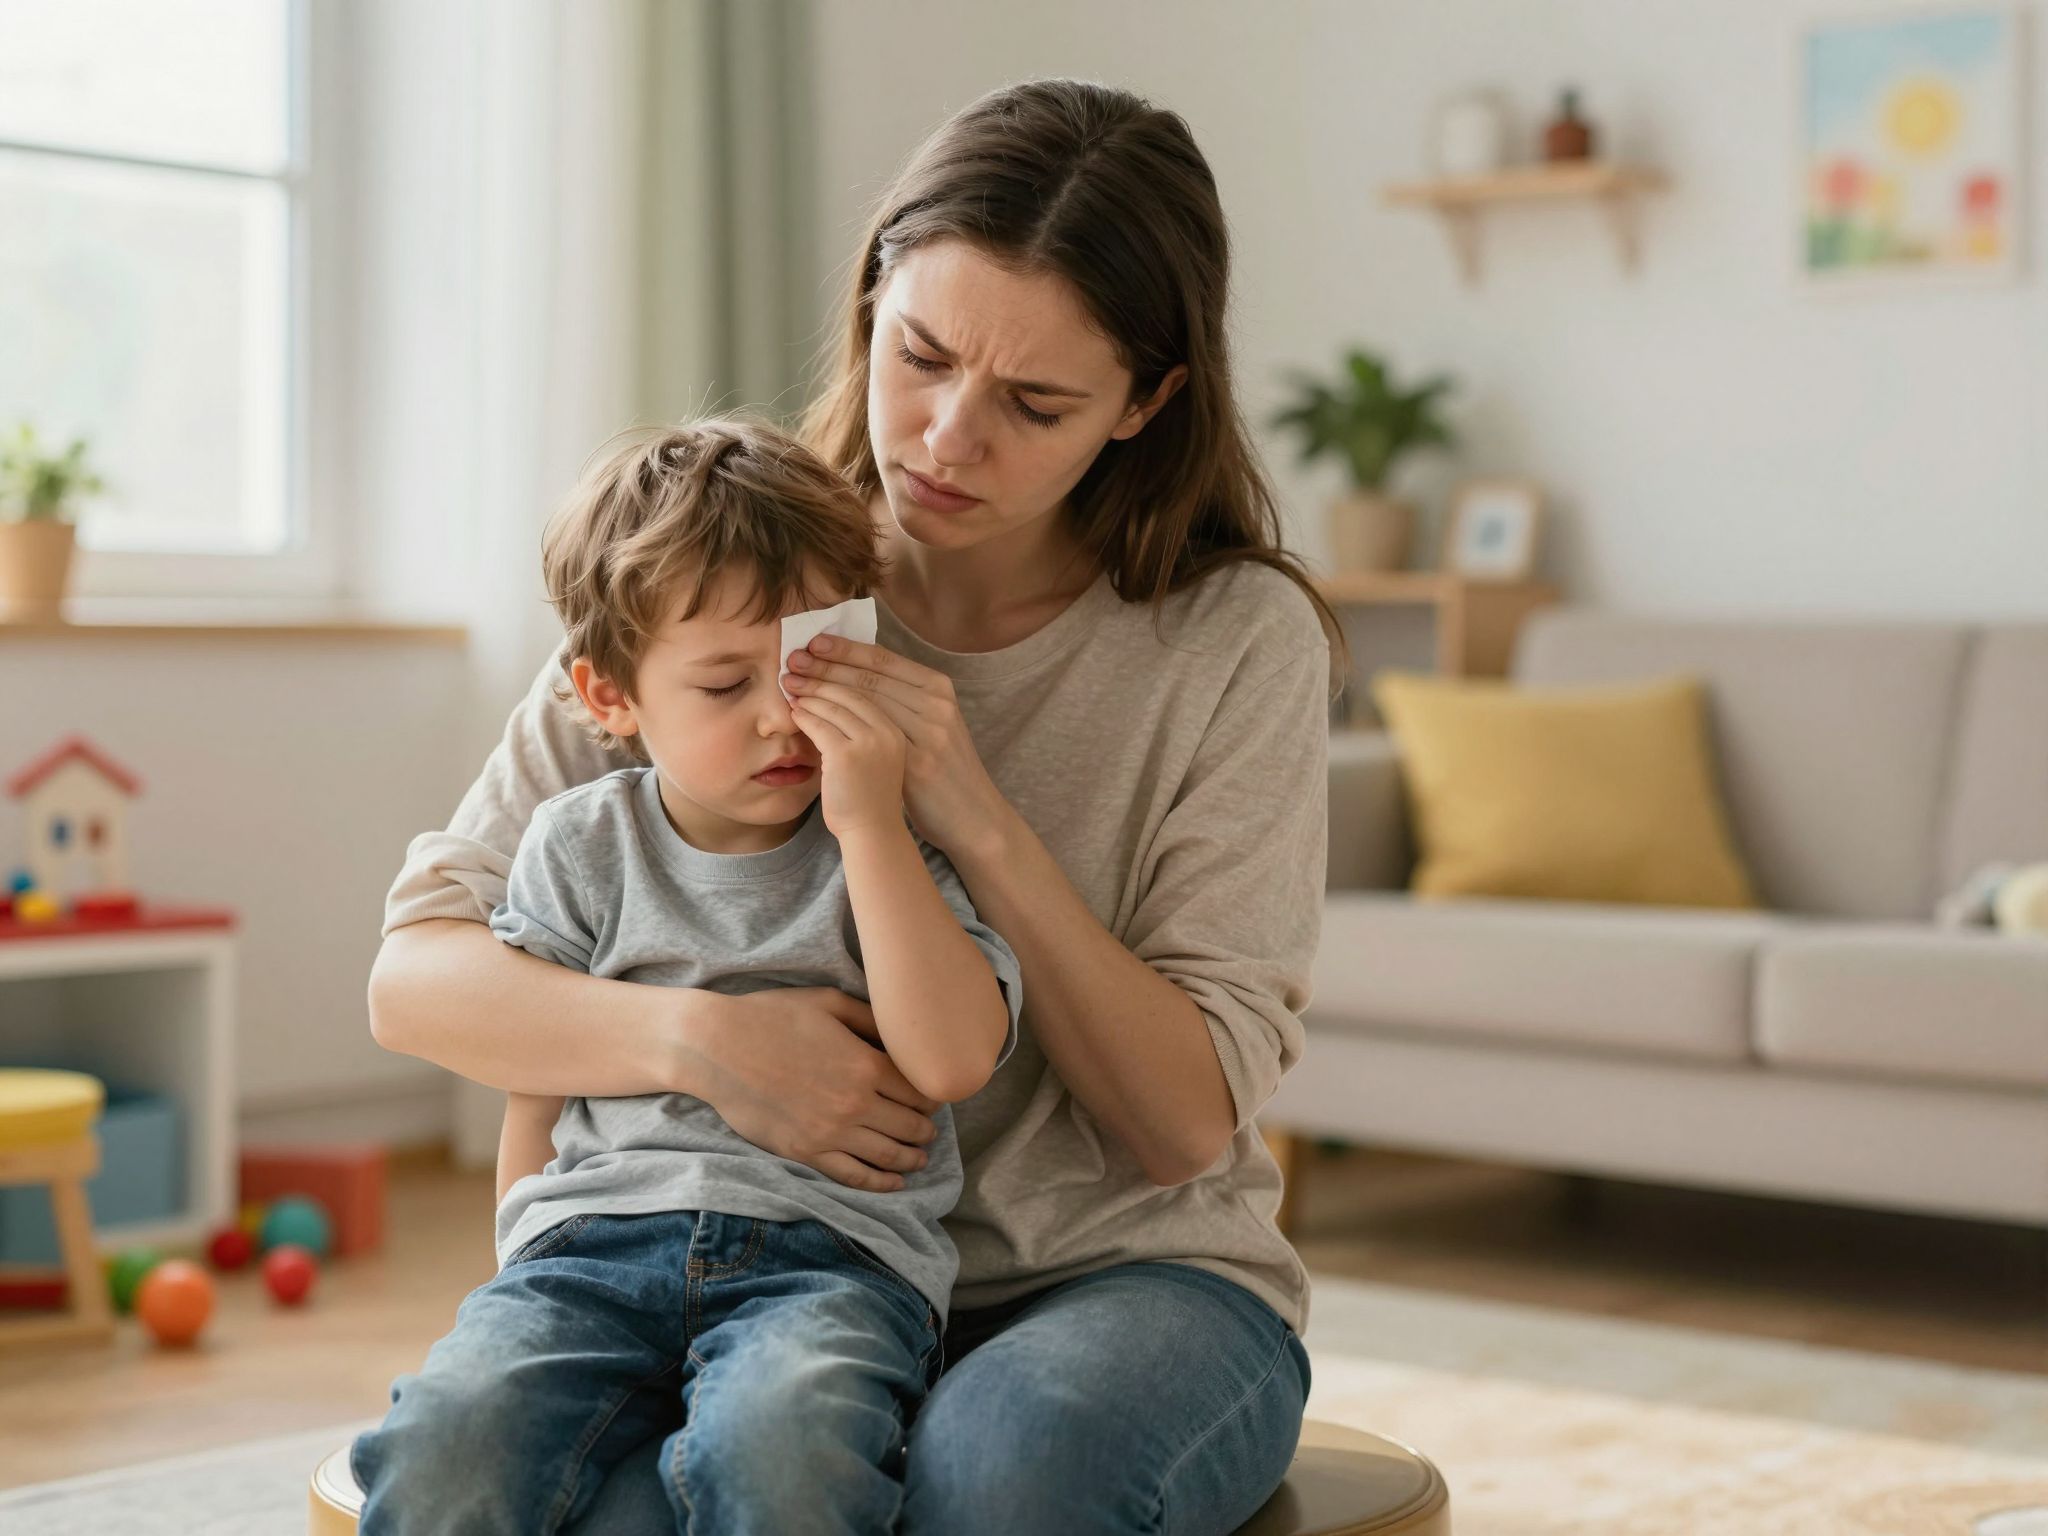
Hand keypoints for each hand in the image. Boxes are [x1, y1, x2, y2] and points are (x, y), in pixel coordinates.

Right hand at [698, 987, 941, 1192]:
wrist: (717, 1046)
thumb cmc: (772, 1016)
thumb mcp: (828, 1002)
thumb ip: (871, 1018)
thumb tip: (903, 1034)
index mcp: (865, 1063)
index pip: (919, 1089)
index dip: (933, 1097)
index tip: (934, 1100)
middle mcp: (855, 1101)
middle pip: (909, 1125)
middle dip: (925, 1130)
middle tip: (930, 1131)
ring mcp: (830, 1131)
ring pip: (887, 1154)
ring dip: (911, 1158)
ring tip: (920, 1158)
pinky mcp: (805, 1152)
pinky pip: (853, 1175)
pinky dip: (879, 1183)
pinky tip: (895, 1184)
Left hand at [783, 636, 1009, 859]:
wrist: (971, 816)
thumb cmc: (944, 772)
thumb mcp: (934, 726)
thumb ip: (907, 701)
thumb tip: (863, 676)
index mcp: (938, 690)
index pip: (884, 661)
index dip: (846, 650)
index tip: (814, 642)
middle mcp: (934, 707)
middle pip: (868, 679)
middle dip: (826, 666)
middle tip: (792, 658)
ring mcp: (924, 735)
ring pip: (860, 704)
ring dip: (819, 691)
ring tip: (790, 684)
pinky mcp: (911, 764)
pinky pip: (857, 734)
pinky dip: (823, 721)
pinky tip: (802, 716)